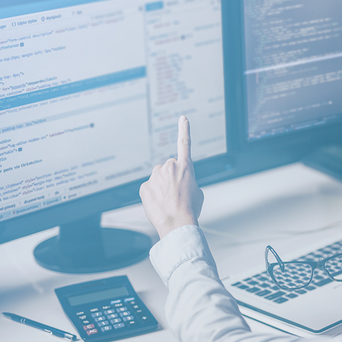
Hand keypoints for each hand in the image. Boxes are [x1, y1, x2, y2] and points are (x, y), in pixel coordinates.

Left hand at [139, 116, 204, 238]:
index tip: (183, 118)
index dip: (184, 129)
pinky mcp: (144, 186)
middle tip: (176, 193)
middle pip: (169, 167)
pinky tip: (159, 203)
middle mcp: (169, 167)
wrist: (177, 223)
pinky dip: (153, 194)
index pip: (185, 143)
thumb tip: (177, 183)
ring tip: (168, 200)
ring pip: (158, 177)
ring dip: (162, 185)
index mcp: (186, 167)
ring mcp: (155, 176)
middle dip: (171, 177)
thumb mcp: (197, 192)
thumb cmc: (190, 209)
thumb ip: (187, 180)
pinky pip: (149, 187)